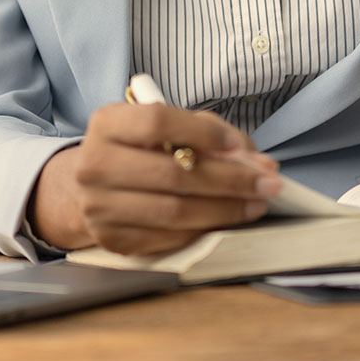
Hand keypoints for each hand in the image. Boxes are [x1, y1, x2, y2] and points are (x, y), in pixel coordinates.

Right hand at [27, 102, 283, 254]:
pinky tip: (226, 221)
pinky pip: (169, 238)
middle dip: (231, 179)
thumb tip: (255, 162)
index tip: (240, 146)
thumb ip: (208, 134)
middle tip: (268, 182)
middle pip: (174, 172)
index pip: (159, 121)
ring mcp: (100, 206)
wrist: (90, 187)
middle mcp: (95, 164)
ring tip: (256, 204)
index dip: (205, 133)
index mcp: (107, 124)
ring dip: (225, 210)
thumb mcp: (164, 127)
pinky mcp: (112, 239)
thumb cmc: (139, 150)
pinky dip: (204, 230)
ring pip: (175, 212)